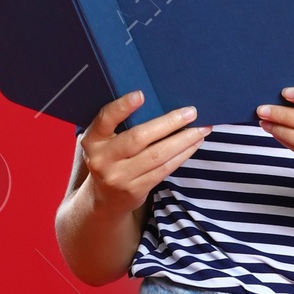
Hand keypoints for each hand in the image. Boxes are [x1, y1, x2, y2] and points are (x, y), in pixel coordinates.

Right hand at [79, 92, 208, 212]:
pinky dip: (181, 155)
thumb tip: (160, 102)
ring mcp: (119, 177)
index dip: (122, 107)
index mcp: (93, 139)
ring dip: (183, 140)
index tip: (141, 94)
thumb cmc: (110, 158)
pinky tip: (193, 145)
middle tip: (191, 112)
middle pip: (139, 138)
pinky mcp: (135, 190)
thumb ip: (120, 124)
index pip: (105, 119)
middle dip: (169, 123)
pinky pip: (164, 169)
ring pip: (157, 155)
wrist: (104, 198)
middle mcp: (102, 159)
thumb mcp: (105, 141)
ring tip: (201, 129)